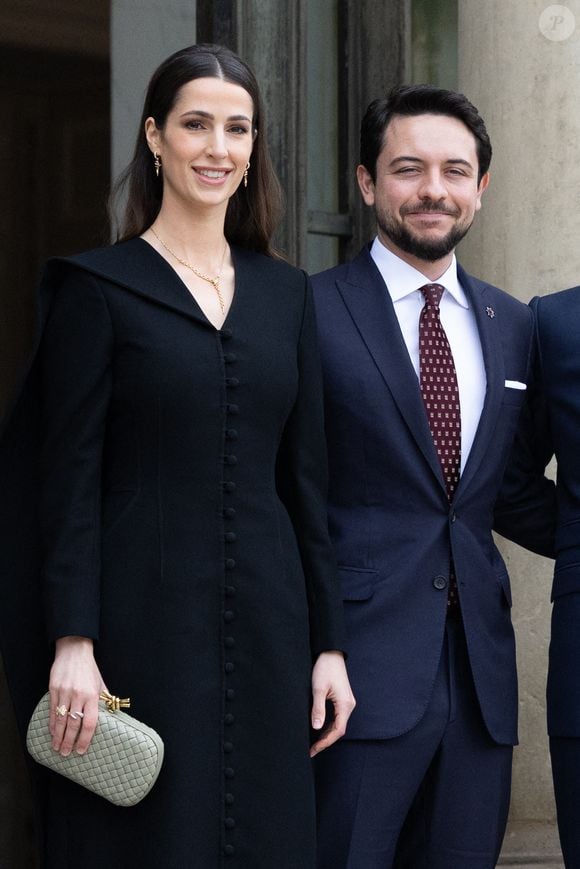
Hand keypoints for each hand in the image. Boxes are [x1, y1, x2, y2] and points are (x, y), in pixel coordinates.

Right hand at [49, 636, 106, 756]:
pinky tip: (52, 732)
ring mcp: (64, 693)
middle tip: (66, 753)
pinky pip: (52, 710)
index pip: (89, 722)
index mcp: (92, 695)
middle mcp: (78, 695)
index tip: (81, 750)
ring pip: (60, 719)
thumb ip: (104, 700)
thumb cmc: (89, 669)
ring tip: (57, 747)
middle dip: (69, 741)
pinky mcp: (54, 689)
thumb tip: (112, 715)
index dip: (85, 739)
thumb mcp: (100, 683)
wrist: (74, 651)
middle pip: (73, 724)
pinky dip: (51, 724)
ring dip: (58, 736)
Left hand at [309, 651, 354, 756]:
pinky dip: (329, 725)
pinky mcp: (342, 699)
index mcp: (345, 704)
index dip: (326, 742)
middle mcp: (349, 705)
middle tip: (312, 749)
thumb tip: (316, 728)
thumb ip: (318, 709)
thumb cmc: (325, 668)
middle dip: (326, 740)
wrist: (330, 653)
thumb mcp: (318, 689)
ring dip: (327, 734)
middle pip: (339, 729)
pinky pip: (337, 717)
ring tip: (314, 743)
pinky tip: (320, 729)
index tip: (314, 749)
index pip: (338, 730)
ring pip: (338, 724)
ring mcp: (346, 702)